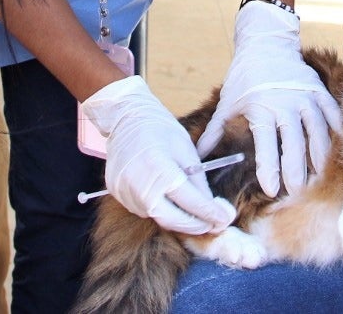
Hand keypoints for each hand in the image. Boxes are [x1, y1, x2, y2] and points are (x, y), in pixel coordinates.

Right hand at [81, 75, 236, 234]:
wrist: (125, 118)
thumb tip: (213, 208)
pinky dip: (160, 210)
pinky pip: (143, 209)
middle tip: (213, 223)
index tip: (226, 219)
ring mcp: (125, 191)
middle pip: (172, 220)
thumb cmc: (160, 129)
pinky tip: (170, 201)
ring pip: (157, 217)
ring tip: (194, 212)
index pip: (190, 202)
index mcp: (160, 168)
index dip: (211, 214)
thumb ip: (198, 181)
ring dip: (178, 219)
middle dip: (196, 225)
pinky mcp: (116, 193)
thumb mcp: (186, 150)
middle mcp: (139, 184)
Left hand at [195, 1, 342, 196]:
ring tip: (316, 176)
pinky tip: (335, 149)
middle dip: (296, 170)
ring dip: (318, 155)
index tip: (272, 190)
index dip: (269, 168)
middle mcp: (285, 103)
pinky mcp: (318, 90)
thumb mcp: (227, 103)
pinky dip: (335, 130)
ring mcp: (305, 96)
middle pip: (294, 142)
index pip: (266, 144)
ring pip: (317, 131)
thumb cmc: (244, 76)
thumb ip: (215, 132)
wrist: (266, 43)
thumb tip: (197, 157)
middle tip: (297, 191)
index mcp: (261, 108)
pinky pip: (330, 113)